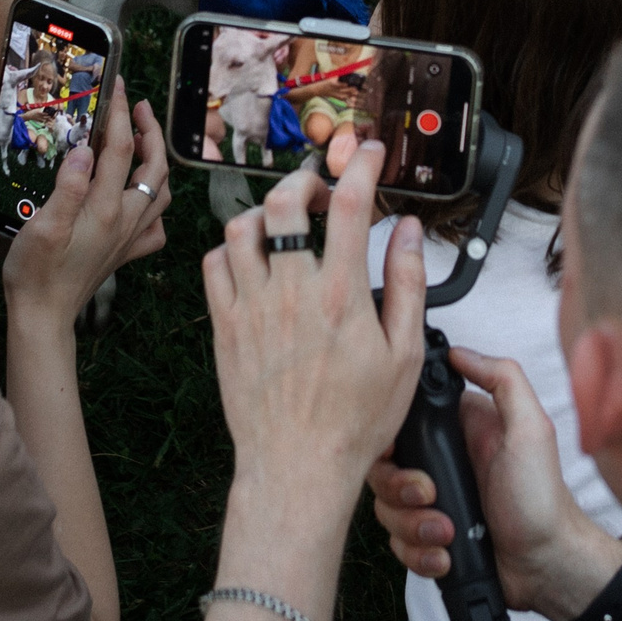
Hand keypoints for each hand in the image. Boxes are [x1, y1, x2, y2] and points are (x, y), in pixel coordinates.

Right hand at [3, 81, 170, 324]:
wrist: (43, 315)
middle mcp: (125, 220)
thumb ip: (67, 186)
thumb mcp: (41, 226)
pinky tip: (142, 198)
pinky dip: (156, 204)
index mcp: (105, 208)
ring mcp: (129, 238)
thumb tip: (86, 149)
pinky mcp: (125, 253)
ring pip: (162, 192)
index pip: (122, 148)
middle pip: (155, 167)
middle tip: (137, 106)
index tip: (117, 86)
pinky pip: (155, 226)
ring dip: (157, 161)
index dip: (121, 112)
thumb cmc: (35, 272)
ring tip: (142, 141)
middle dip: (151, 131)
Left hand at [203, 146, 427, 513]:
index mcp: (340, 294)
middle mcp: (290, 290)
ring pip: (242, 226)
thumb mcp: (405, 354)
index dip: (361, 165)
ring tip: (286, 225)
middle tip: (322, 192)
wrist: (297, 467)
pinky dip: (232, 249)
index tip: (369, 153)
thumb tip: (407, 231)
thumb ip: (407, 283)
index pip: (349, 203)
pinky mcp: (224, 326)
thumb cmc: (355, 420)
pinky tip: (253, 260)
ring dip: (266, 213)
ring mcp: (251, 306)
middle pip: (285, 200)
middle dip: (305, 179)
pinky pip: (214, 264)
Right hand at [368, 345, 609, 620]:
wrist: (547, 564)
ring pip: (385, 509)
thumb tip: (459, 351)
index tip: (399, 454)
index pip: (400, 423)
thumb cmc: (542, 498)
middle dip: (400, 490)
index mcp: (457, 431)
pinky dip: (418, 553)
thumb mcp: (531, 429)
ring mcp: (432, 502)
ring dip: (412, 526)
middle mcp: (439, 464)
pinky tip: (445, 554)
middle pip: (383, 470)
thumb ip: (503, 380)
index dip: (389, 438)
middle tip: (429, 496)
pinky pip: (398, 543)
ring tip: (446, 534)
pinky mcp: (428, 538)